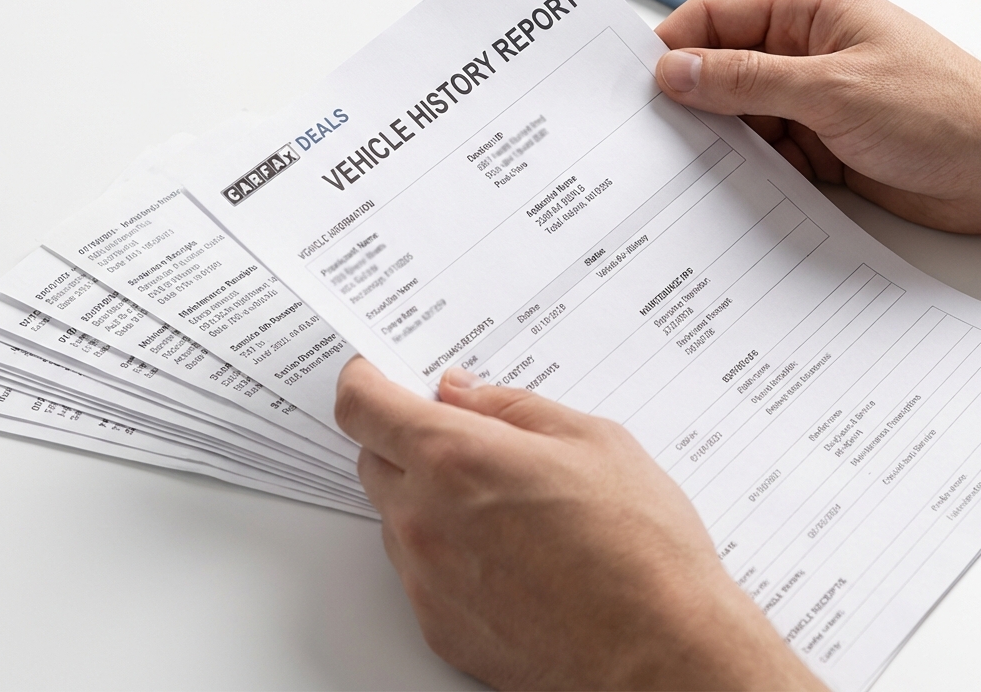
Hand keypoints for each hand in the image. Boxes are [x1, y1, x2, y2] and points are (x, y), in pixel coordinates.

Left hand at [336, 355, 822, 690]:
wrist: (664, 656)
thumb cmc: (640, 547)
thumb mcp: (590, 439)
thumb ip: (510, 406)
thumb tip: (460, 392)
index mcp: (456, 458)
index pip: (363, 405)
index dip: (363, 379)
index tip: (374, 371)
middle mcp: (425, 519)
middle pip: (373, 457)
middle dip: (404, 436)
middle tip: (461, 434)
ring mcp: (426, 581)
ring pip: (395, 515)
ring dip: (425, 495)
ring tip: (503, 502)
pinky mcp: (439, 629)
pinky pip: (418, 570)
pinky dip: (443, 549)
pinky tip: (506, 552)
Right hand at [654, 0, 980, 232]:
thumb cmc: (945, 112)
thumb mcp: (833, 90)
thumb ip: (748, 80)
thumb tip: (678, 70)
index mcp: (811, 11)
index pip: (719, 15)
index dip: (675, 44)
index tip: (639, 80)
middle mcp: (804, 51)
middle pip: (721, 66)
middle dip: (690, 96)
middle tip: (651, 128)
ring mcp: (809, 99)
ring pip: (736, 113)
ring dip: (717, 137)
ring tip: (687, 162)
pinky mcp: (816, 142)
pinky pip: (760, 150)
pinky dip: (744, 167)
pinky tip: (728, 183)